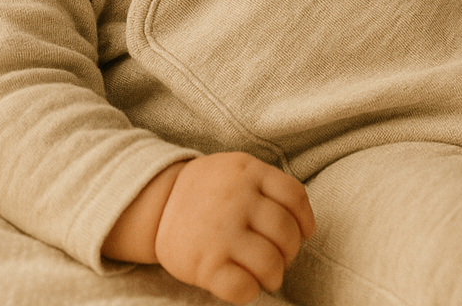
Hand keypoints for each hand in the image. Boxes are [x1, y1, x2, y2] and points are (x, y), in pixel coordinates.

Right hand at [154, 151, 314, 303]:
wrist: (157, 205)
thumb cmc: (209, 191)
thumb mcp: (237, 170)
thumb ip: (268, 186)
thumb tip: (303, 224)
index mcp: (248, 171)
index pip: (295, 196)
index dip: (304, 220)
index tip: (301, 233)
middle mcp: (236, 198)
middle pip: (286, 233)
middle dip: (289, 253)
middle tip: (278, 257)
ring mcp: (220, 231)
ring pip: (270, 264)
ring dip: (274, 276)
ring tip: (265, 275)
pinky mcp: (205, 263)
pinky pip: (244, 288)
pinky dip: (250, 291)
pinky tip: (243, 284)